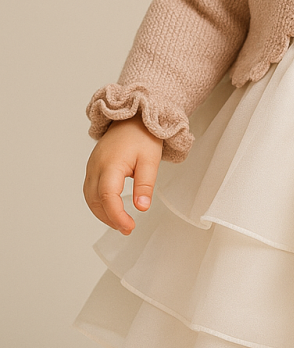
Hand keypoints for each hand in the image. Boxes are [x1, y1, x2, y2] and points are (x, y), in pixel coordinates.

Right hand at [83, 114, 163, 234]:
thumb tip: (142, 207)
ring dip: (102, 213)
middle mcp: (96, 166)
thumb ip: (145, 185)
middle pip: (95, 200)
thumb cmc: (142, 137)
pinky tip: (111, 210)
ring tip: (121, 224)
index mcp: (110, 164)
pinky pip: (90, 190)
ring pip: (90, 197)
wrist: (133, 118)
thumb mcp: (150, 161)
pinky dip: (99, 204)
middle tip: (127, 229)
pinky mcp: (93, 167)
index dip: (117, 215)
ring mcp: (92, 167)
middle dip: (110, 218)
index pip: (107, 197)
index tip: (129, 227)